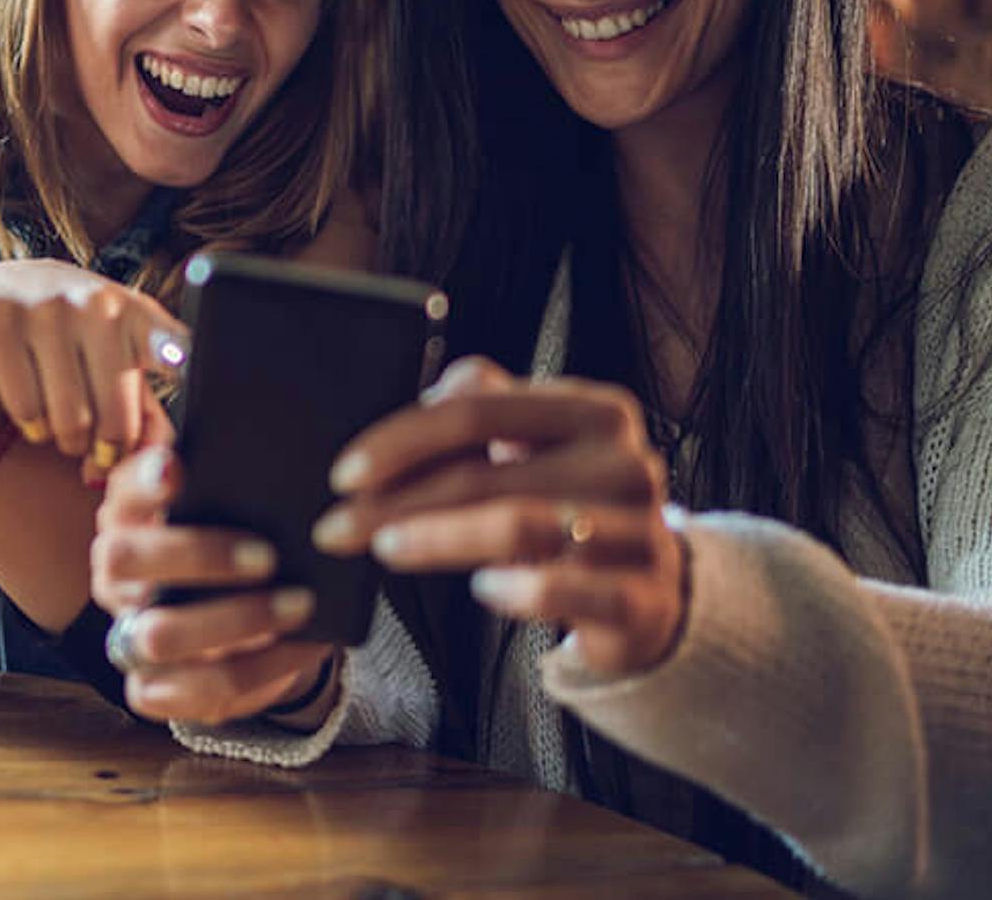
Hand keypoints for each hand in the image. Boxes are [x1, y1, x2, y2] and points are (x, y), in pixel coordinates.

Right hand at [0, 260, 184, 478]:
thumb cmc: (76, 336)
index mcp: (139, 314)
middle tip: (99, 450)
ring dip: (68, 441)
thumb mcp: (120, 355)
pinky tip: (34, 411)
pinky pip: (27, 410)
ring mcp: (45, 308)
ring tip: (66, 427)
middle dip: (108, 450)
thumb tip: (159, 467)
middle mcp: (97, 304)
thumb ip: (149, 409)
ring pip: (70, 422)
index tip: (199, 391)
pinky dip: (32, 425)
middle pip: (117, 420)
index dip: (189, 376)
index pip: (178, 351)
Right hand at [90, 446, 334, 724]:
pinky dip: (254, 670)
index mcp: (128, 514)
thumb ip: (240, 485)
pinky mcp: (151, 687)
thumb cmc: (242, 536)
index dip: (144, 481)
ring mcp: (127, 632)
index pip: (122, 490)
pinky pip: (189, 692)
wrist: (253, 611)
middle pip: (124, 559)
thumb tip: (279, 475)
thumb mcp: (239, 504)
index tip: (178, 472)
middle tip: (268, 555)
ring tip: (298, 605)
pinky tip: (299, 646)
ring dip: (233, 621)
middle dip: (197, 555)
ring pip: (156, 635)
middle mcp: (115, 573)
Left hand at [314, 357, 687, 677]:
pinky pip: (564, 590)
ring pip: (519, 527)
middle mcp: (626, 462)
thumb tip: (427, 391)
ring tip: (386, 548)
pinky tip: (482, 588)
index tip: (343, 474)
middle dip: (395, 502)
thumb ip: (484, 406)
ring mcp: (642, 531)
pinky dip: (513, 589)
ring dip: (437, 539)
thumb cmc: (571, 505)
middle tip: (335, 528)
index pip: (477, 408)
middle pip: (485, 473)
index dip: (400, 439)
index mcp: (594, 410)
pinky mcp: (642, 599)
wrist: (656, 591)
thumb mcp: (534, 446)